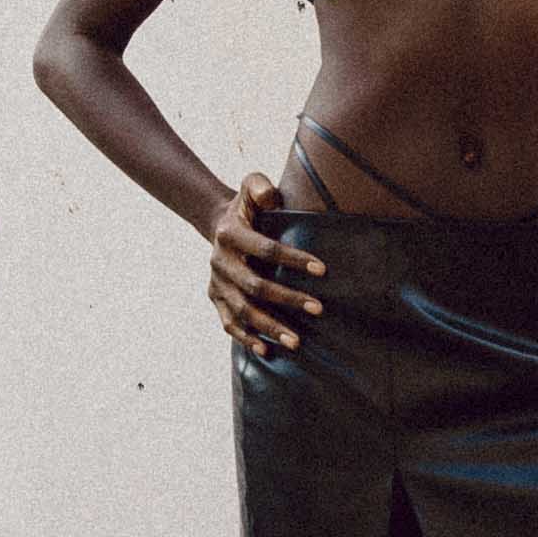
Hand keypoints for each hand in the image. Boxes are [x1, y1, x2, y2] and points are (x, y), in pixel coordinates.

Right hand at [210, 169, 328, 359]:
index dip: (293, 259)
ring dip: (269, 327)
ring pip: (242, 311)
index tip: (322, 269)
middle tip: (318, 309)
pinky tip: (267, 350)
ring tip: (296, 342)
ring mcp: (216, 283)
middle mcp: (219, 261)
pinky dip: (247, 339)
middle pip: (255, 286)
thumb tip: (271, 196)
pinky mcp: (215, 298)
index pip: (264, 249)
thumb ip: (260, 186)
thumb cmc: (246, 205)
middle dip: (287, 299)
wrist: (219, 223)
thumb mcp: (251, 186)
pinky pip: (229, 323)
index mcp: (230, 234)